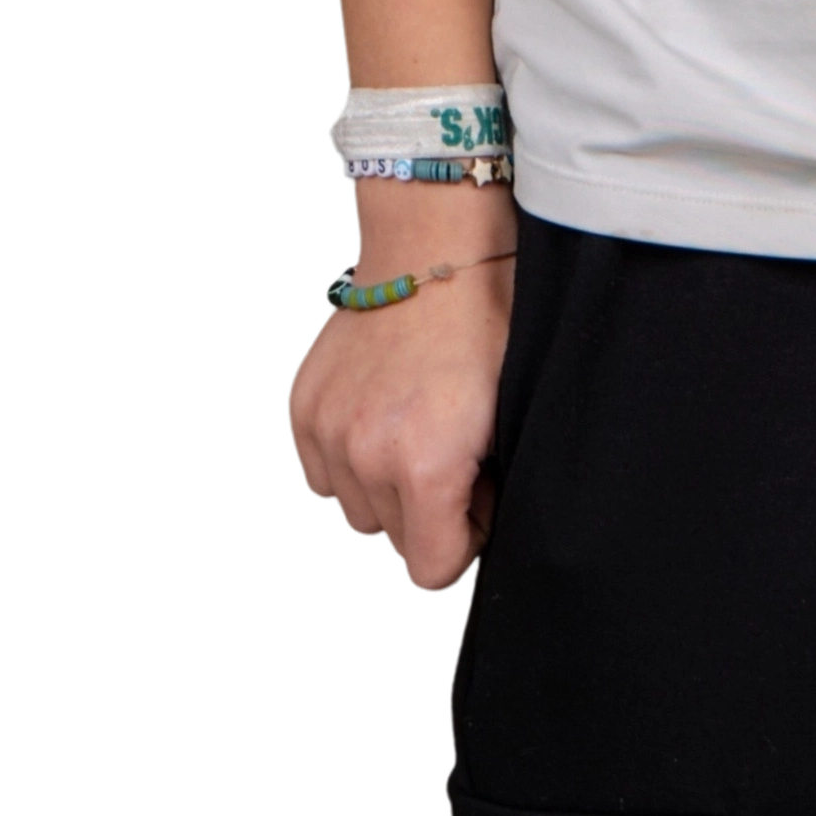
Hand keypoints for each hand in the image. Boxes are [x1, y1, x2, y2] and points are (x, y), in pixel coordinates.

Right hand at [286, 235, 515, 593]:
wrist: (433, 246)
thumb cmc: (488, 320)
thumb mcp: (511, 412)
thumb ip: (491, 488)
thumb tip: (476, 529)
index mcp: (426, 465)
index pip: (430, 570)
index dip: (463, 544)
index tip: (477, 507)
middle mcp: (366, 456)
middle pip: (393, 541)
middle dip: (429, 514)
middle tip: (458, 457)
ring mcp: (328, 430)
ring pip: (355, 510)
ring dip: (386, 489)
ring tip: (419, 435)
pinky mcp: (304, 407)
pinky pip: (322, 474)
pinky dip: (349, 460)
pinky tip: (382, 421)